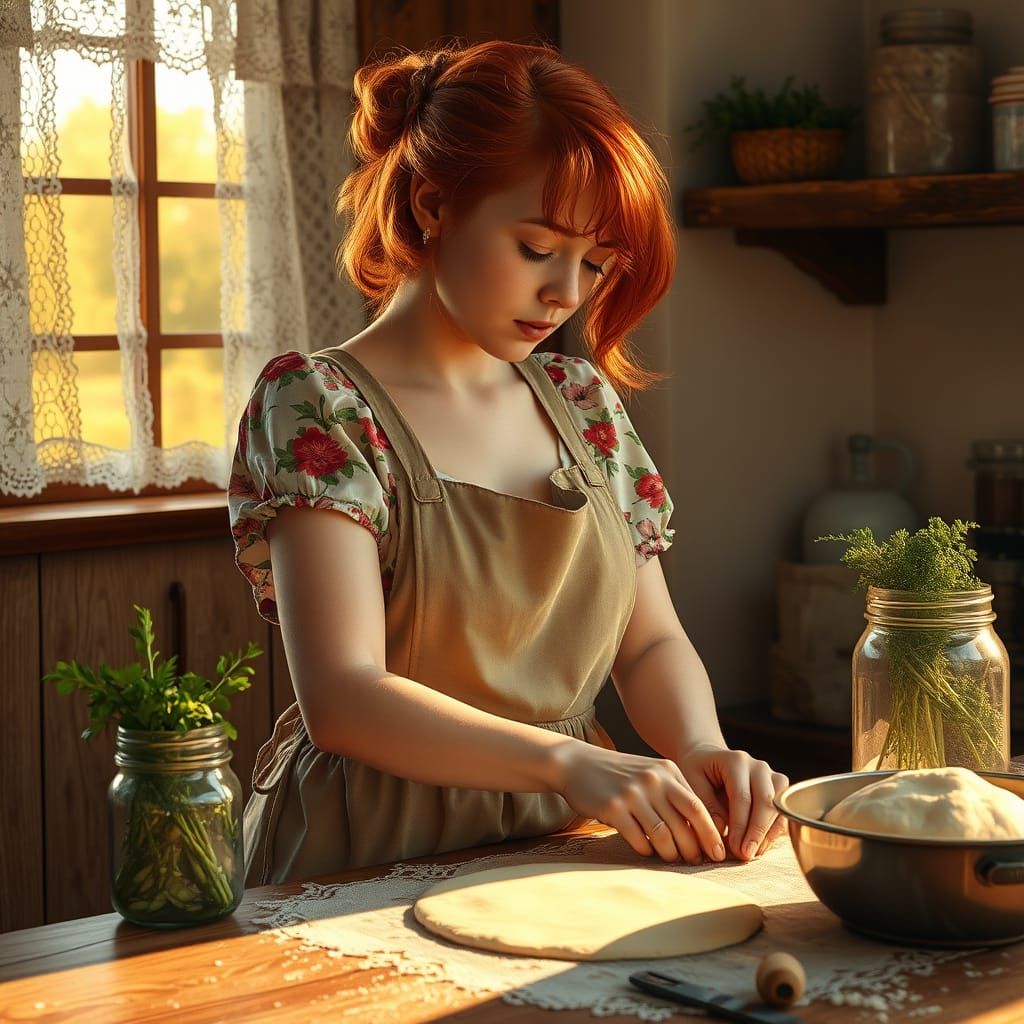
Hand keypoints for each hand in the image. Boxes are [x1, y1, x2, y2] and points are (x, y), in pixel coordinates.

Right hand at [552, 740, 727, 864]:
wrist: (577, 763)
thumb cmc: (618, 774)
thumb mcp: (650, 773)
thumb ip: (674, 793)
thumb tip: (701, 831)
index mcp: (667, 771)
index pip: (697, 806)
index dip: (710, 833)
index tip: (718, 853)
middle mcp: (652, 780)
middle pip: (684, 823)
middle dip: (694, 849)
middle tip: (696, 862)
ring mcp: (632, 793)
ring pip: (663, 834)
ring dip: (671, 853)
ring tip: (672, 859)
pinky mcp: (612, 808)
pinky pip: (638, 838)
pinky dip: (646, 850)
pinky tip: (647, 851)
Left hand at [673, 743, 788, 860]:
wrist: (707, 757)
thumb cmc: (696, 769)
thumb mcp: (691, 781)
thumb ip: (705, 804)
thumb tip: (721, 831)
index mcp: (735, 761)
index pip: (742, 796)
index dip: (740, 825)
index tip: (734, 848)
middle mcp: (758, 766)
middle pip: (766, 801)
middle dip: (757, 832)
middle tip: (746, 855)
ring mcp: (770, 776)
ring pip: (779, 807)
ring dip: (768, 833)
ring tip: (753, 854)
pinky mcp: (777, 789)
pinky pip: (782, 811)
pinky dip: (773, 831)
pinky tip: (760, 846)